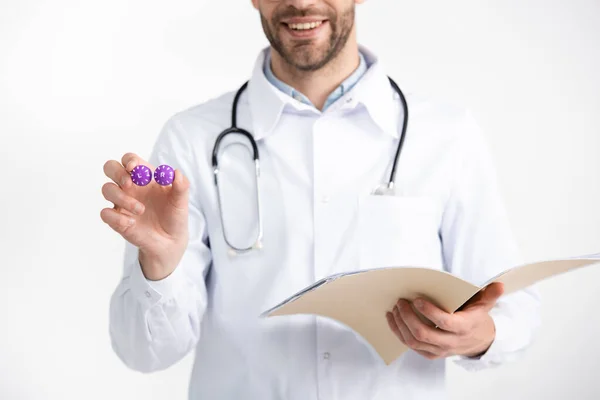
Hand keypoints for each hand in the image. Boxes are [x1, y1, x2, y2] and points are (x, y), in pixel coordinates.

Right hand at [100, 152, 189, 279]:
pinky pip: (105, 213)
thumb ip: (181, 187)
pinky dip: (117, 217)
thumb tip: (177, 173)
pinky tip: (132, 223)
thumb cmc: (174, 216)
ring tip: (141, 210)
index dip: (129, 160)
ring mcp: (121, 202)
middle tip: (129, 184)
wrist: (170, 241)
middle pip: (111, 168)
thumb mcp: (181, 202)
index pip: (130, 160)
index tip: (134, 167)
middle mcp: (130, 187)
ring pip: (107, 189)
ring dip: (122, 198)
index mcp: (145, 177)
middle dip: (117, 172)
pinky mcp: (116, 219)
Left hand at [386, 282, 503, 359]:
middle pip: (424, 334)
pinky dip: (399, 332)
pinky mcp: (430, 354)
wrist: (478, 342)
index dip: (429, 312)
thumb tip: (499, 285)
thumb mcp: (484, 306)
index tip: (417, 299)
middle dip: (408, 317)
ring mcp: (439, 350)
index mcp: (463, 328)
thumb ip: (489, 295)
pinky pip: (411, 346)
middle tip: (400, 302)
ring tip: (394, 309)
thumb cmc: (476, 318)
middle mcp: (450, 342)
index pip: (444, 322)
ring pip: (414, 341)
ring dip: (400, 325)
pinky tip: (392, 319)